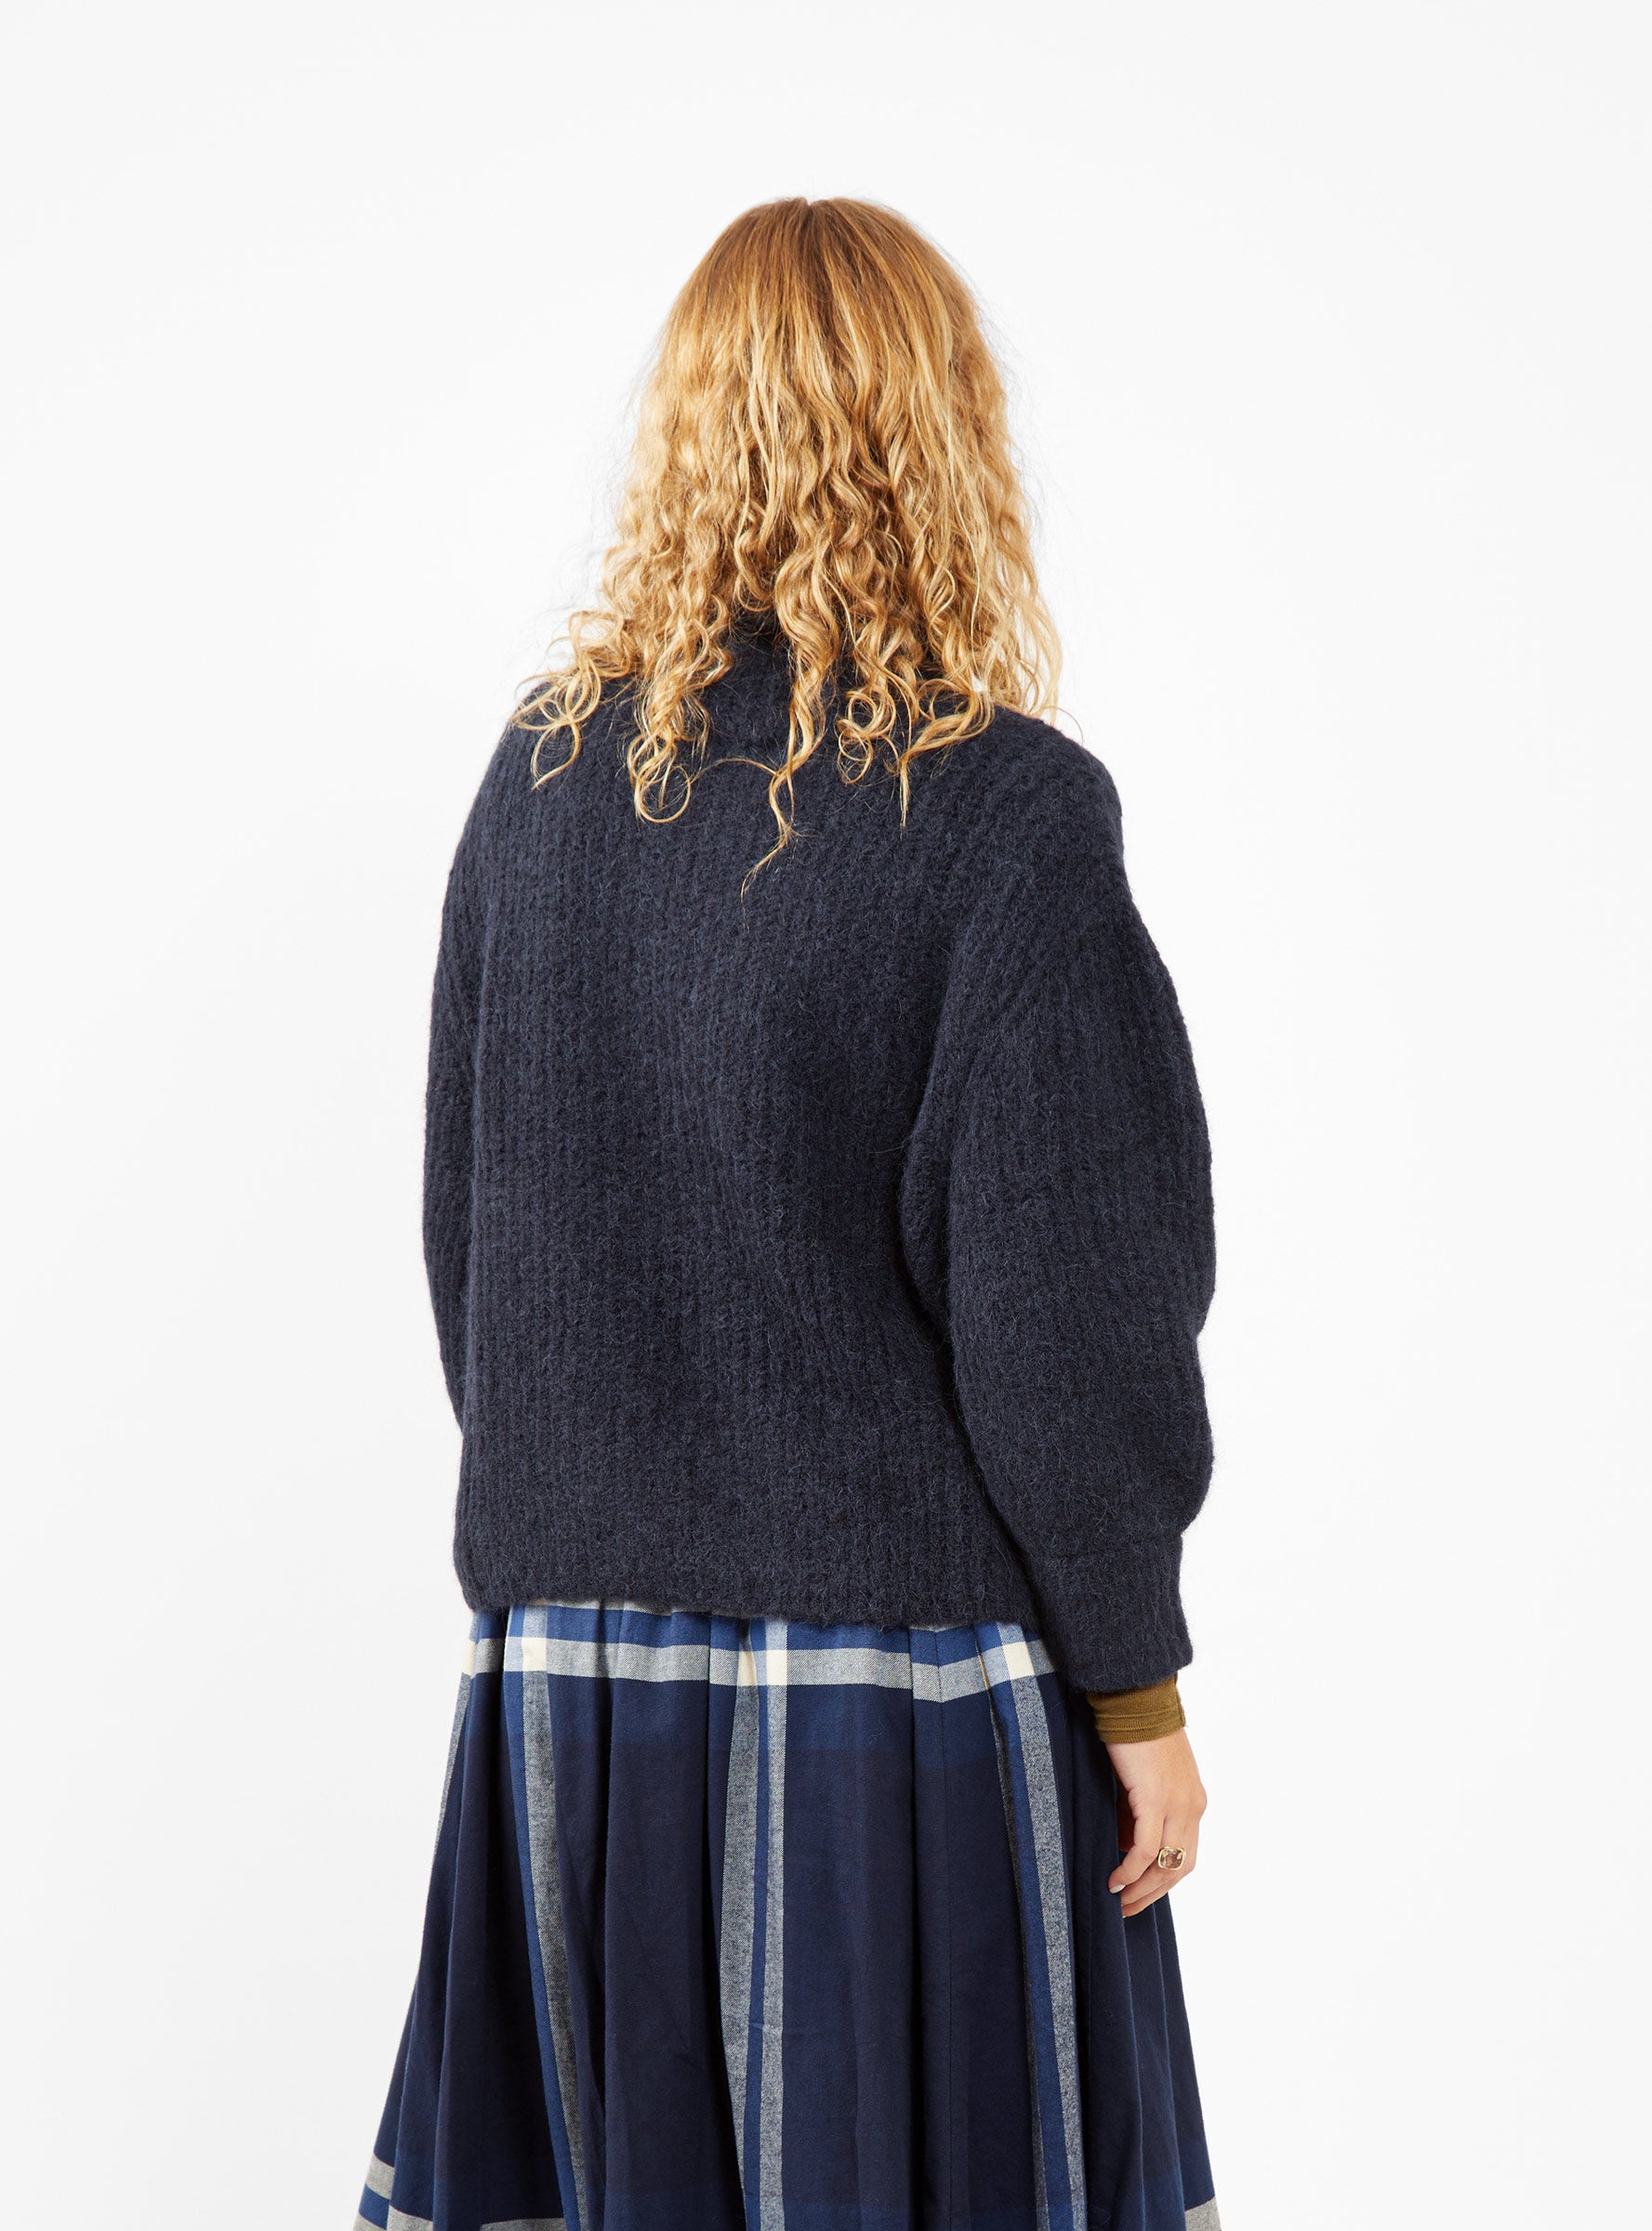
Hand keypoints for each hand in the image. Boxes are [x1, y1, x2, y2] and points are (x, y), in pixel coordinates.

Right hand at [1104, 1725, 1206, 1917]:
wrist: (1137, 1701)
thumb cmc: (1137, 1735)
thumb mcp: (1147, 1781)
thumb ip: (1144, 1813)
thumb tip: (1129, 1846)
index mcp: (1194, 1803)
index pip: (1186, 1857)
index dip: (1163, 1882)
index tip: (1139, 1895)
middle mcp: (1192, 1808)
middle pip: (1180, 1869)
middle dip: (1153, 1895)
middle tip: (1127, 1910)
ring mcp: (1178, 1805)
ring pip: (1166, 1865)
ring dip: (1142, 1889)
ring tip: (1119, 1901)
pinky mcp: (1156, 1800)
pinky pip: (1146, 1849)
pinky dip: (1131, 1870)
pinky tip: (1115, 1879)